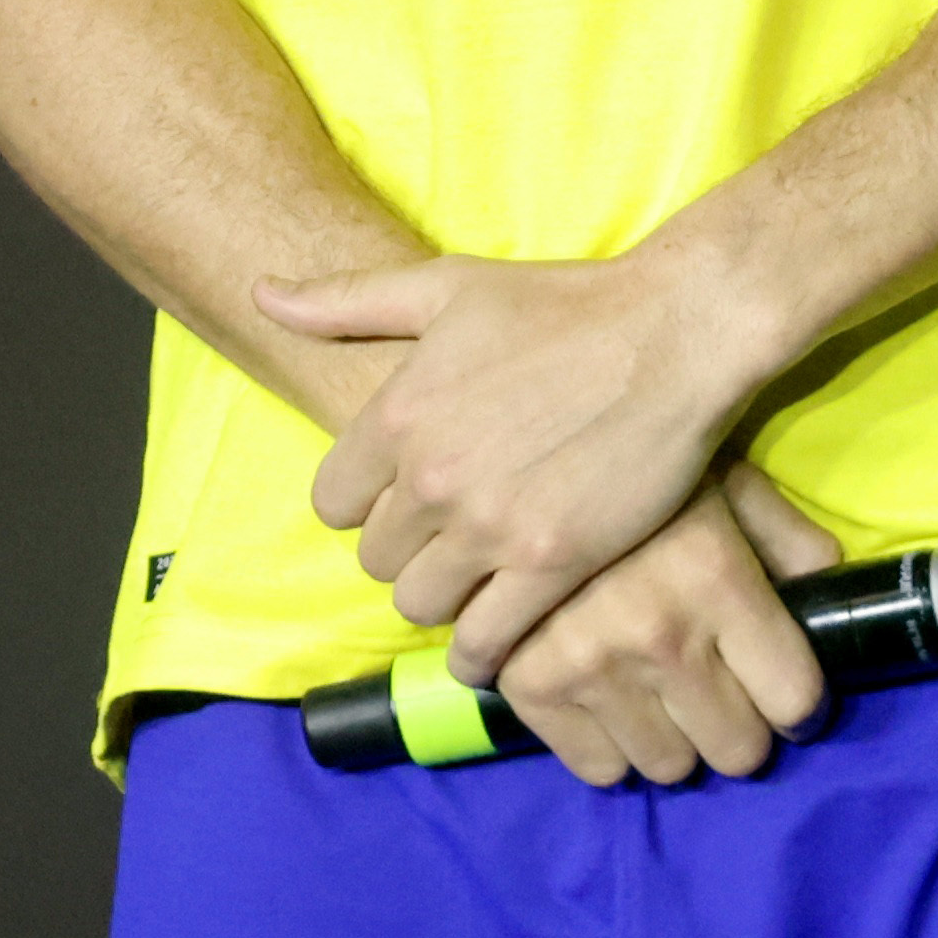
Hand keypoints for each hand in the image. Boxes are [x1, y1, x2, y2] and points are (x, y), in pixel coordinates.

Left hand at [269, 246, 777, 684]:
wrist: (675, 330)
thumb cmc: (563, 302)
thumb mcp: (446, 286)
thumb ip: (346, 300)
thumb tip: (262, 295)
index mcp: (398, 413)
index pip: (333, 503)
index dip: (367, 502)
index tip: (407, 495)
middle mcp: (432, 476)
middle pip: (376, 560)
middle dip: (408, 549)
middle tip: (452, 534)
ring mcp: (491, 525)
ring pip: (419, 605)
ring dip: (443, 596)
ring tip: (478, 575)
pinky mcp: (550, 562)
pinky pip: (483, 642)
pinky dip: (481, 651)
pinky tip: (498, 635)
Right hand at [488, 466, 846, 788]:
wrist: (518, 450)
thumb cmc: (642, 467)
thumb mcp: (728, 481)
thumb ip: (786, 538)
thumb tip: (828, 590)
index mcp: (717, 580)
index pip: (794, 700)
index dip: (800, 701)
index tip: (784, 692)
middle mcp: (660, 637)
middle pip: (737, 750)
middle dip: (740, 726)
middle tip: (721, 692)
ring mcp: (592, 668)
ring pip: (669, 767)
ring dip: (675, 738)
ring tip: (661, 693)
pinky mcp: (531, 688)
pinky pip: (598, 770)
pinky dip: (609, 745)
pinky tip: (610, 701)